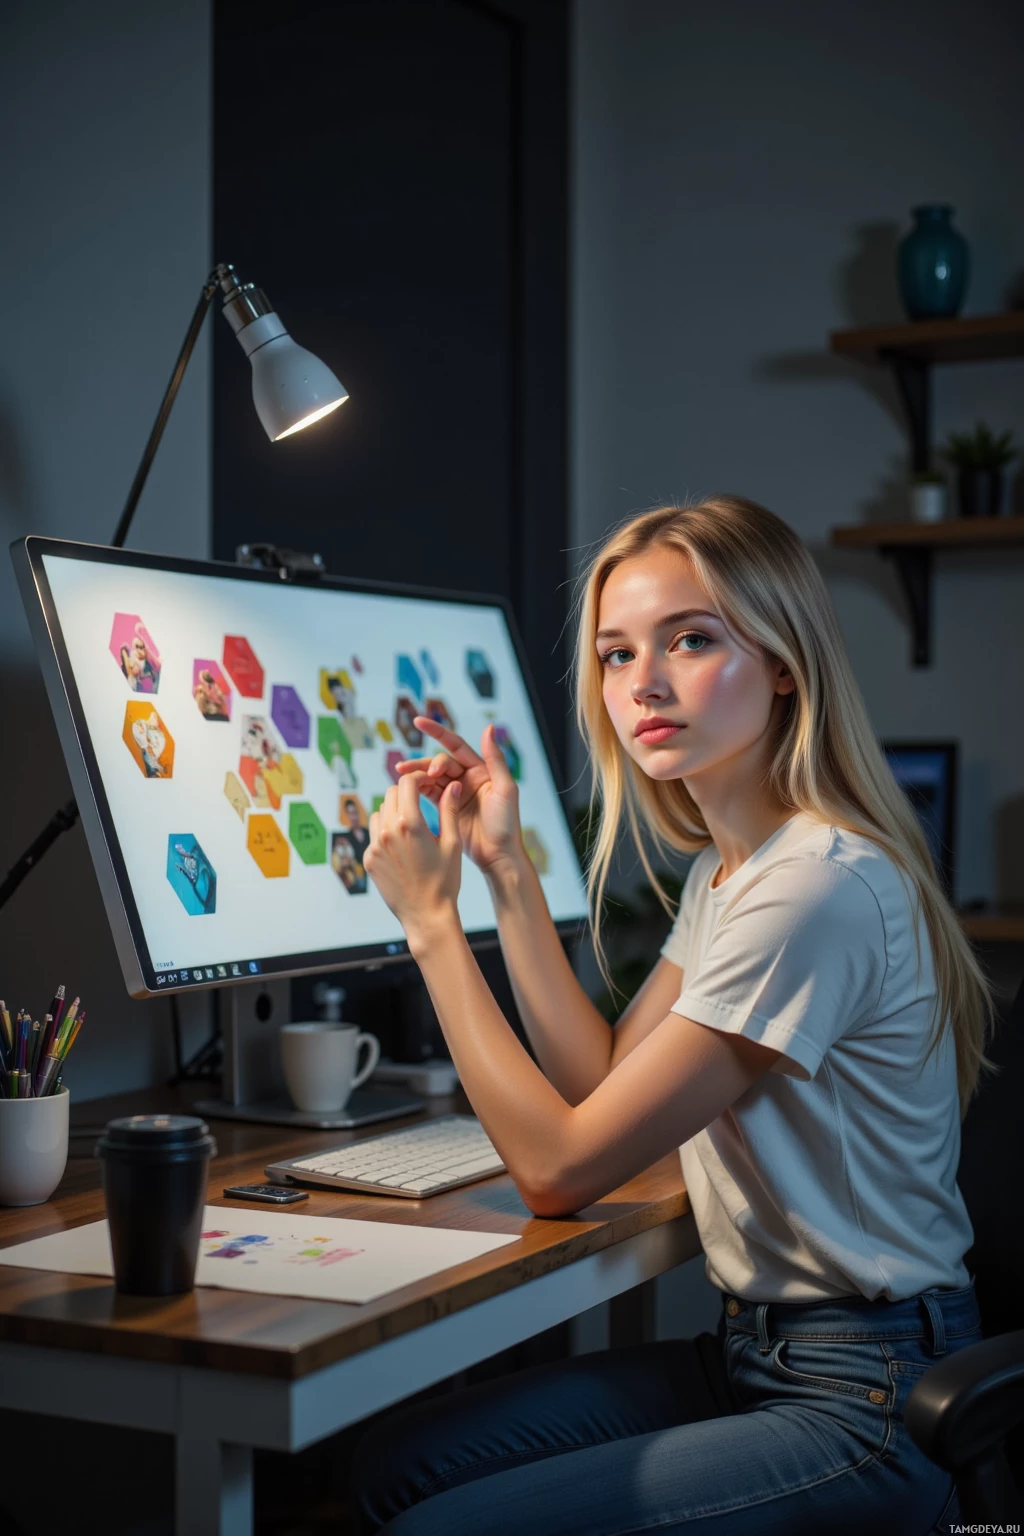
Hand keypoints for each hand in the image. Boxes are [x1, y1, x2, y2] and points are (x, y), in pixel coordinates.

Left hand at [365, 769, 462, 939]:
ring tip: (411, 824)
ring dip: (393, 811)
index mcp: (410, 823)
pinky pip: (374, 834)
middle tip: (420, 800)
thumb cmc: (444, 881)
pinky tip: (402, 846)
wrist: (427, 915)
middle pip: (390, 794)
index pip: (407, 784)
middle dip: (405, 793)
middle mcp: (388, 831)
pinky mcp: (369, 859)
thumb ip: (449, 810)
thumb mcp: (452, 843)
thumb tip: (453, 785)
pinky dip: (386, 832)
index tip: (426, 782)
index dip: (418, 778)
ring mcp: (375, 846)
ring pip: (380, 812)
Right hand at [395, 718, 522, 875]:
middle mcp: (468, 778)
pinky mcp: (447, 808)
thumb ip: (495, 759)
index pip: (455, 745)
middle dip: (424, 763)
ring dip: (416, 775)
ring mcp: (456, 793)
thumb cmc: (507, 823)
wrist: (499, 855)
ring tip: (400, 777)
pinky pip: (429, 793)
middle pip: (439, 762)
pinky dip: (417, 789)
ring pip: (431, 777)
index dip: (437, 732)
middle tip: (410, 771)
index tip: (418, 722)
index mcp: (481, 769)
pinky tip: (405, 789)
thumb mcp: (504, 789)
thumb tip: (488, 728)